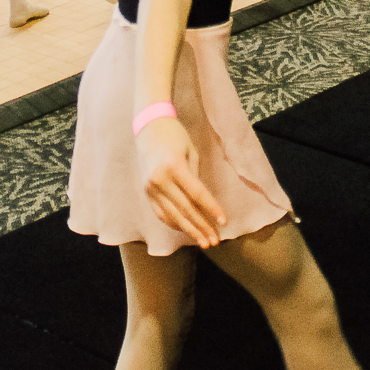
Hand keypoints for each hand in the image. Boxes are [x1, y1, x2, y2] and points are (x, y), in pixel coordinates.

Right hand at [138, 117, 224, 246]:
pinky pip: (160, 213)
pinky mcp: (146, 191)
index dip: (211, 209)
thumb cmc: (175, 136)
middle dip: (201, 226)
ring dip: (189, 230)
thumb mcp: (191, 152)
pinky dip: (173, 223)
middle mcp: (159, 179)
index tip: (223, 222)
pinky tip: (186, 230)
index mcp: (173, 167)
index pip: (197, 194)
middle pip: (185, 209)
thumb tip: (203, 203)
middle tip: (215, 241)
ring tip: (204, 242)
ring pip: (172, 216)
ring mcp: (150, 187)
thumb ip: (196, 177)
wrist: (148, 128)